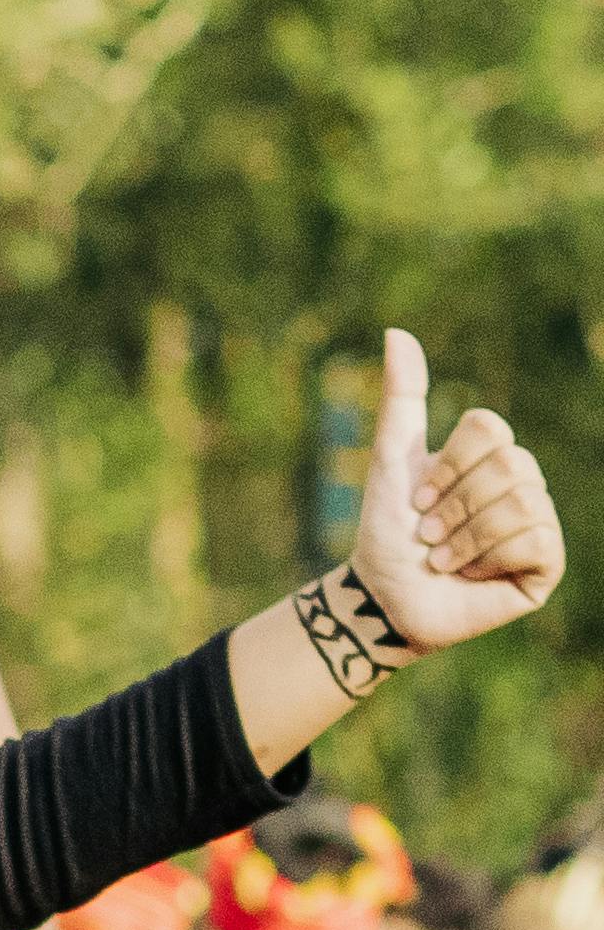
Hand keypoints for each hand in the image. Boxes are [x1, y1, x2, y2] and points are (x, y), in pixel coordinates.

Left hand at [341, 332, 560, 662]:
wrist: (383, 597)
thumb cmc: (385, 530)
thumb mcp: (390, 458)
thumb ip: (401, 397)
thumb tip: (397, 332)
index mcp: (490, 456)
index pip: (490, 427)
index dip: (448, 463)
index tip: (417, 497)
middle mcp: (522, 485)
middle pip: (509, 464)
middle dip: (453, 504)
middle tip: (426, 534)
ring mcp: (539, 524)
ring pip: (524, 501)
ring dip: (466, 534)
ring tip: (441, 557)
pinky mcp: (547, 564)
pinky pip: (537, 539)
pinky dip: (490, 556)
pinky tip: (470, 574)